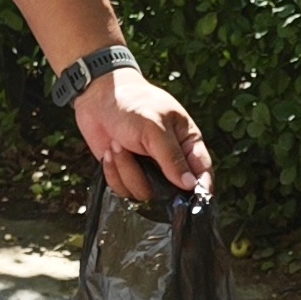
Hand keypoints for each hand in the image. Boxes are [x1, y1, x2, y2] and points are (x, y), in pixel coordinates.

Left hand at [74, 69, 212, 204]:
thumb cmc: (133, 103)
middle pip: (171, 192)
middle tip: (140, 156)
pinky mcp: (126, 175)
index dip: (201, 189)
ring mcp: (148, 170)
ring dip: (126, 170)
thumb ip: (172, 158)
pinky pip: (123, 190)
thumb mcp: (155, 128)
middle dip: (151, 179)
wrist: (97, 97)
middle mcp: (170, 161)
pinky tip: (110, 152)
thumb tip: (190, 185)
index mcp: (187, 143)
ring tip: (118, 145)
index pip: (202, 172)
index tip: (194, 202)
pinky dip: (113, 172)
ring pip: (144, 193)